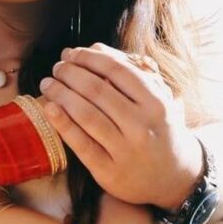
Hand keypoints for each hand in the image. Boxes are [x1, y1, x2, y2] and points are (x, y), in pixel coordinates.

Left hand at [39, 43, 203, 209]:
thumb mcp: (156, 97)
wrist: (175, 176)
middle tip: (57, 67)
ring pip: (86, 114)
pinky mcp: (109, 171)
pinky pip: (81, 144)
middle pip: (97, 90)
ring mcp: (125, 150)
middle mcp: (142, 126)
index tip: (71, 53)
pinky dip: (62, 123)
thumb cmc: (159, 128)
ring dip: (61, 94)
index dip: (88, 58)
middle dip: (70, 73)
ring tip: (48, 83)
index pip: (116, 70)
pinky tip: (49, 108)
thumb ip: (128, 70)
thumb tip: (95, 47)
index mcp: (156, 102)